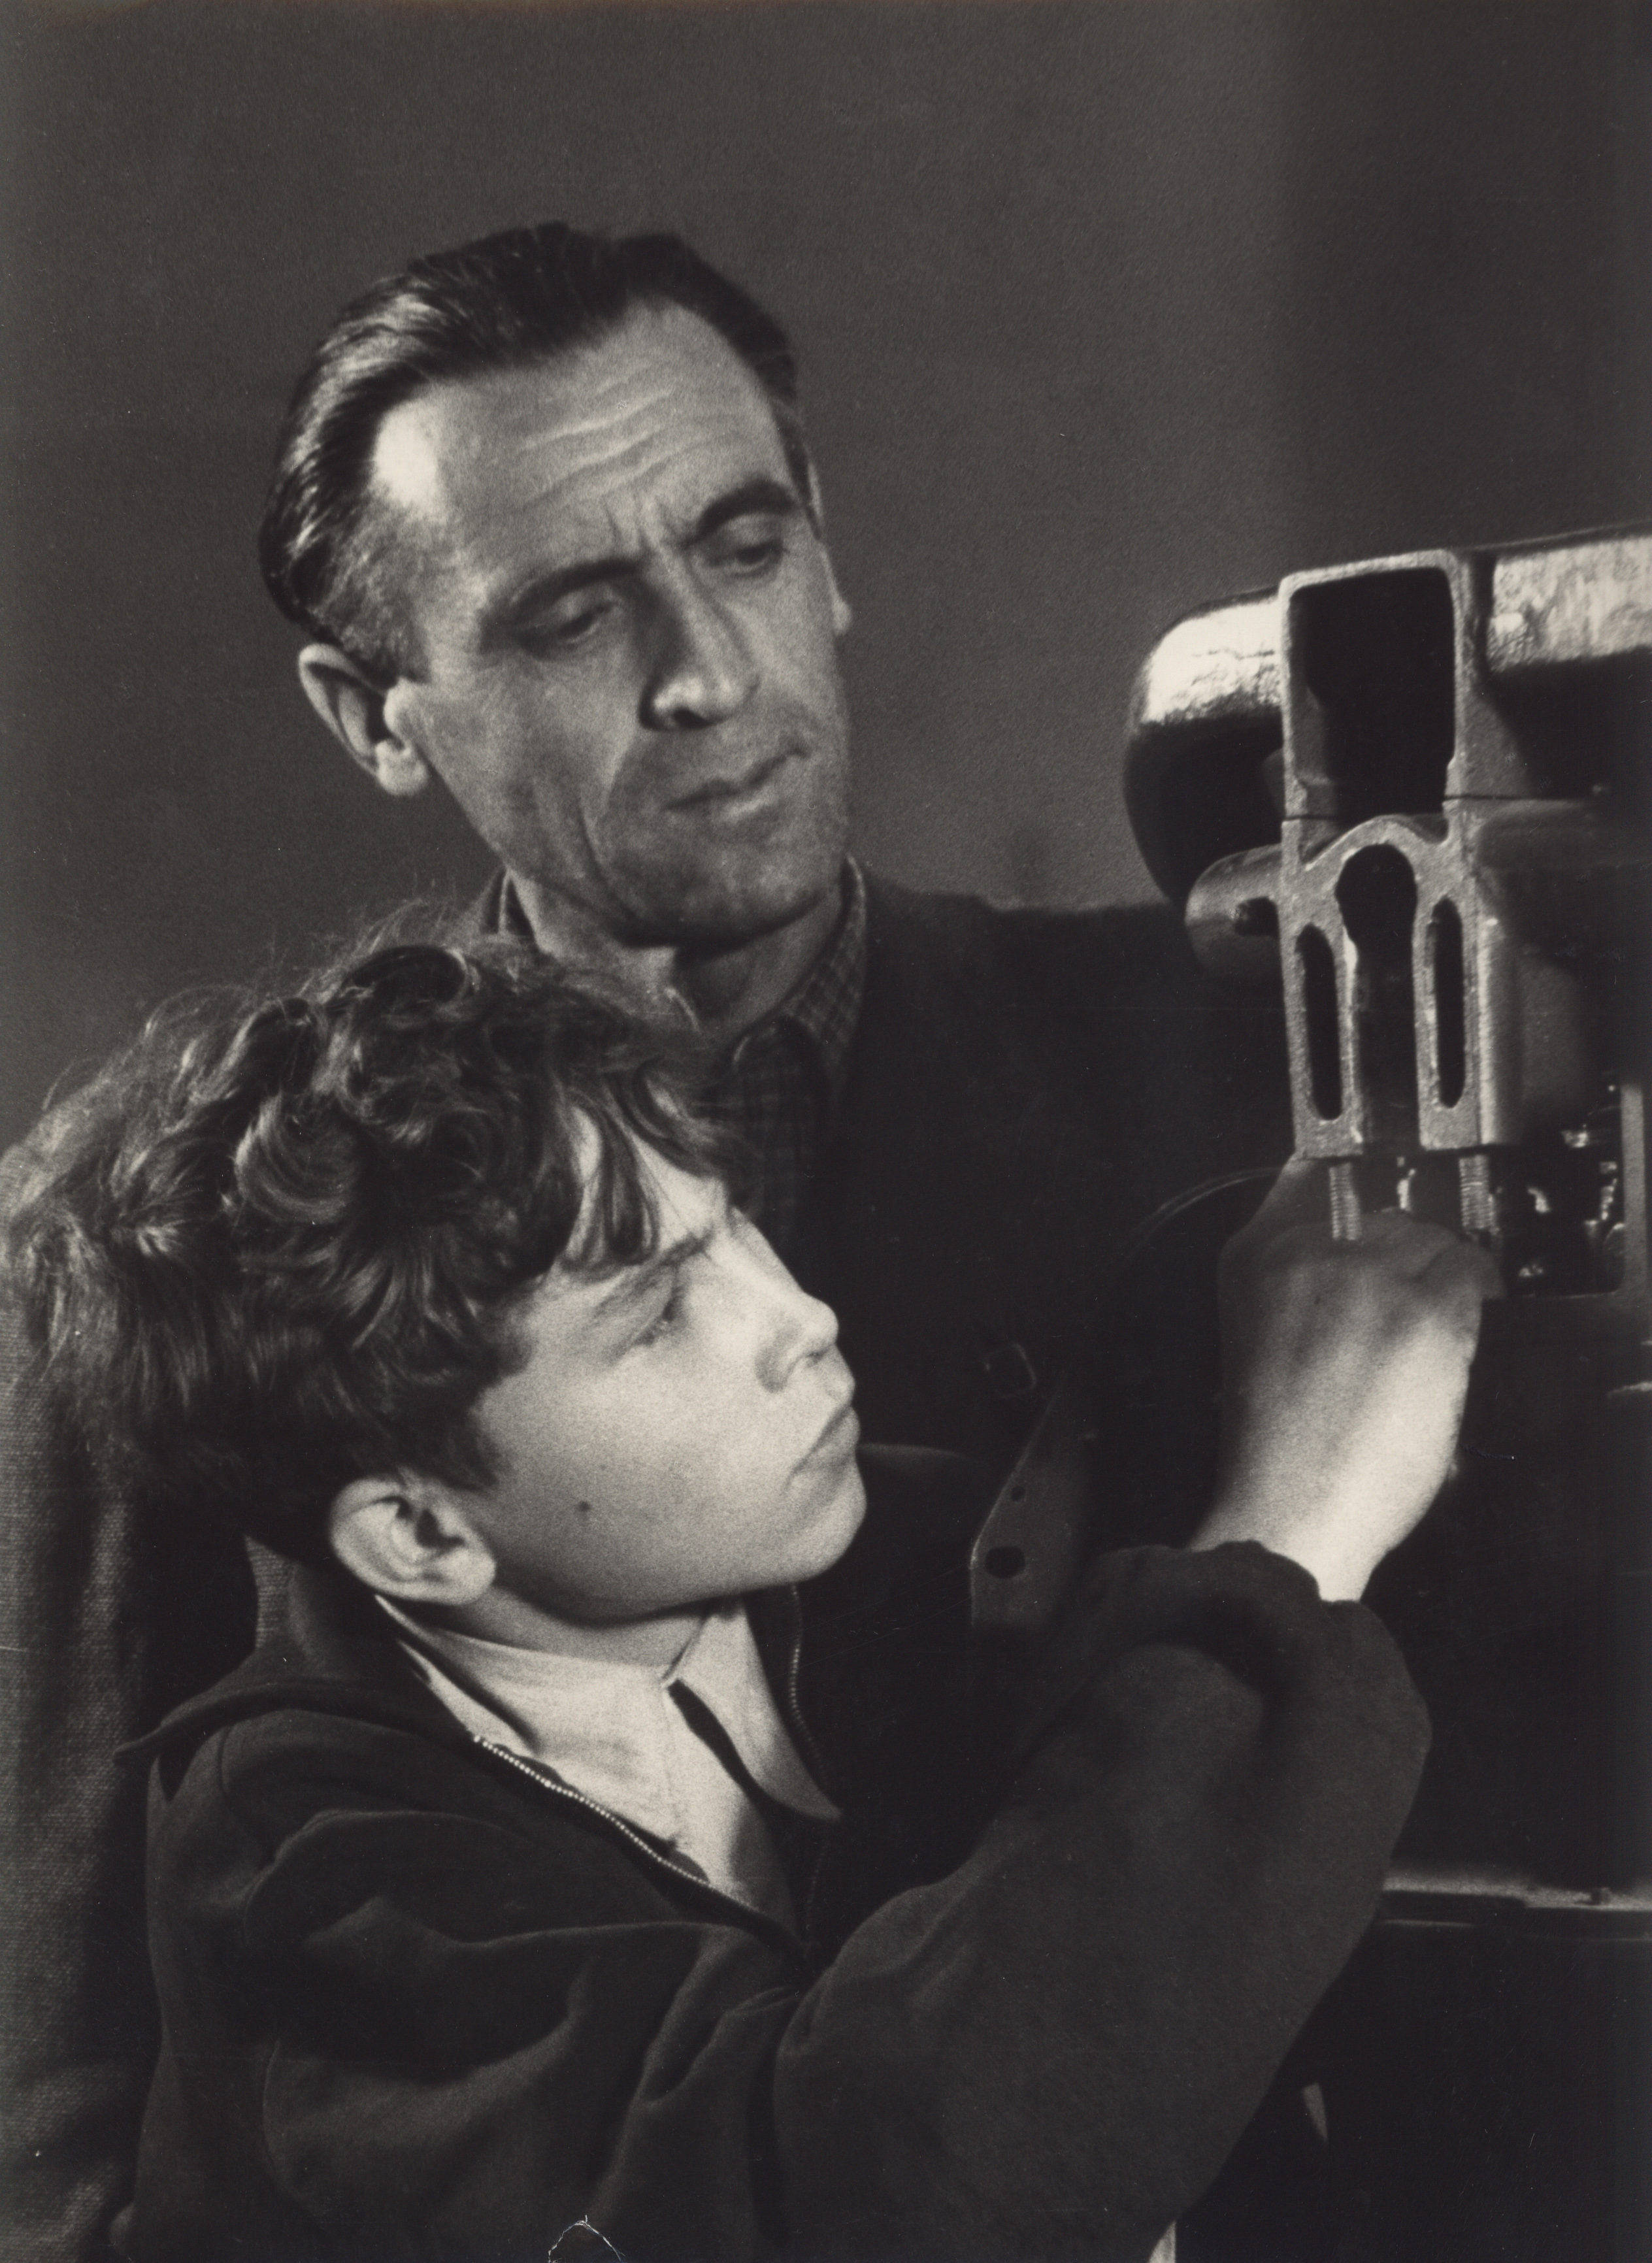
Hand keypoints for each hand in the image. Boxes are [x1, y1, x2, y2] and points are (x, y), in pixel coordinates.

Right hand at [1190, 1160, 1500, 1600]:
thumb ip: (1294, 1279)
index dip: (1356, 1201)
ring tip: (1430, 1331)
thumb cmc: (1273, 1444)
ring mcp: (1372, 1277)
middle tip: (1404, 1311)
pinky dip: (1477, 1297)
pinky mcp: (1428, 1314)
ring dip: (1441, 1278)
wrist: (1290, 1507)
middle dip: (1403, 1257)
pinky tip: (1459, 1336)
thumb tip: (1353, 1248)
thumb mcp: (1256, 1335)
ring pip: (1434, 1239)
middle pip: (1386, 1213)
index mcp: (1255, 1256)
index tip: (1373, 1229)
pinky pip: (1471, 1273)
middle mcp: (1311, 1250)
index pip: (1314, 1177)